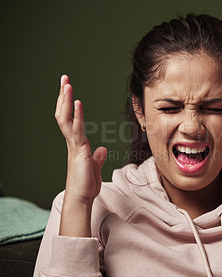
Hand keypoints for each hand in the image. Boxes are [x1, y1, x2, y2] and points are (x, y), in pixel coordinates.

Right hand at [55, 75, 106, 235]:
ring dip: (66, 100)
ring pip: (66, 118)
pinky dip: (76, 115)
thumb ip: (97, 157)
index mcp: (77, 143)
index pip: (70, 119)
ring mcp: (74, 145)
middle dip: (64, 96)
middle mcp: (73, 141)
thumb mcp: (95, 168)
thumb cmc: (86, 184)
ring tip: (66, 84)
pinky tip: (76, 102)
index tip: (68, 91)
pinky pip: (76, 130)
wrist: (82, 198)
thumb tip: (101, 149)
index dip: (68, 105)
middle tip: (64, 79)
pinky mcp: (78, 150)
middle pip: (64, 114)